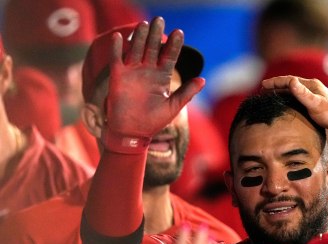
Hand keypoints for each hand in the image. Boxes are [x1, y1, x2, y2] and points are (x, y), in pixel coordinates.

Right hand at [105, 17, 204, 152]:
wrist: (132, 132)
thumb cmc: (154, 121)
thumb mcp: (173, 107)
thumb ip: (187, 93)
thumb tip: (203, 79)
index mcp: (162, 77)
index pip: (169, 56)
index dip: (174, 45)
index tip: (179, 32)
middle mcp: (148, 71)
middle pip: (153, 48)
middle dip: (157, 35)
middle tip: (160, 20)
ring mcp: (132, 71)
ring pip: (137, 49)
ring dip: (140, 37)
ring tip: (145, 24)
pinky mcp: (118, 76)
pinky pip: (117, 58)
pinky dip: (117, 48)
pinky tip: (119, 37)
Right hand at [261, 76, 327, 137]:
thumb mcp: (315, 104)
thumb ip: (303, 94)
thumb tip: (291, 81)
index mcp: (311, 85)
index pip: (288, 80)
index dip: (275, 82)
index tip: (263, 85)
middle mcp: (313, 88)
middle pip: (291, 85)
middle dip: (277, 86)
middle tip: (264, 90)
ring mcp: (316, 96)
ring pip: (295, 92)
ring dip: (283, 93)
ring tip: (272, 97)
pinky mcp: (317, 105)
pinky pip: (300, 100)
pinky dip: (290, 100)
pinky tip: (289, 107)